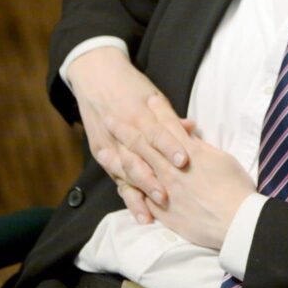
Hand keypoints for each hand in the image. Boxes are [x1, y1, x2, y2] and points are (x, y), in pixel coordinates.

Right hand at [68, 47, 193, 223]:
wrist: (95, 75)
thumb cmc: (131, 85)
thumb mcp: (152, 95)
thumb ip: (170, 117)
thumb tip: (192, 128)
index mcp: (138, 114)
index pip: (155, 132)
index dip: (169, 146)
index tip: (184, 161)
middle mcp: (123, 131)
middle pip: (138, 158)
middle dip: (153, 178)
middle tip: (169, 197)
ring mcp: (110, 144)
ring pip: (125, 172)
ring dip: (140, 192)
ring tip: (154, 210)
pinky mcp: (102, 154)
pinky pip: (116, 178)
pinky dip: (129, 196)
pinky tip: (140, 213)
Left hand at [106, 95, 255, 249]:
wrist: (234, 220)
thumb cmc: (235, 187)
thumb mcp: (221, 159)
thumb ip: (201, 149)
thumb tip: (189, 140)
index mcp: (188, 151)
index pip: (169, 125)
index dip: (158, 110)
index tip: (149, 99)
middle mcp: (170, 167)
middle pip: (143, 143)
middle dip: (125, 128)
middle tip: (109, 117)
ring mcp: (163, 188)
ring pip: (134, 168)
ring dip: (117, 156)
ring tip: (102, 148)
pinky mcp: (161, 210)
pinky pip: (139, 198)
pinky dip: (126, 189)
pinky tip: (116, 184)